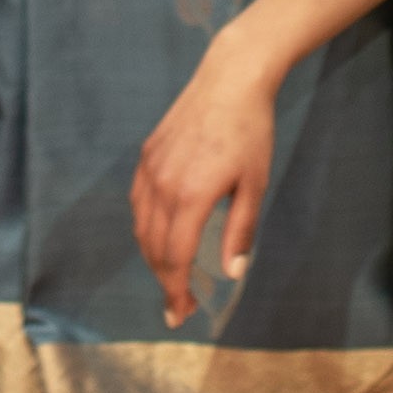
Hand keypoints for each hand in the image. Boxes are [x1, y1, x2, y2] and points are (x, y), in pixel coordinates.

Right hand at [132, 46, 278, 326]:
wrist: (230, 79)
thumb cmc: (250, 132)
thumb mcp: (254, 184)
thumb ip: (240, 231)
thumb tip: (233, 274)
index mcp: (191, 195)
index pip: (175, 257)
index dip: (176, 290)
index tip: (181, 313)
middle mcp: (162, 184)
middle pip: (153, 247)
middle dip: (164, 281)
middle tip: (178, 305)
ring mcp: (150, 168)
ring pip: (141, 226)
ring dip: (152, 256)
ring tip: (170, 276)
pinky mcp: (147, 154)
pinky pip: (138, 201)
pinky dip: (145, 227)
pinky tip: (160, 235)